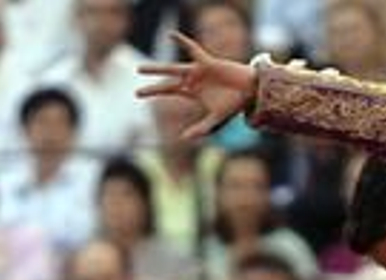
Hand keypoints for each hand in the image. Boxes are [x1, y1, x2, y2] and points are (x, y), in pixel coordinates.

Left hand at [136, 32, 255, 139]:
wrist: (249, 91)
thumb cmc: (233, 106)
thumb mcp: (215, 120)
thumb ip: (200, 129)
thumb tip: (183, 139)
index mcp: (192, 92)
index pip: (168, 90)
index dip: (152, 91)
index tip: (137, 93)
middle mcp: (192, 80)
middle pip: (167, 81)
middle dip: (152, 82)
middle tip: (136, 78)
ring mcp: (199, 71)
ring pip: (174, 69)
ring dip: (158, 69)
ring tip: (140, 69)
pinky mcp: (207, 63)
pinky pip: (193, 50)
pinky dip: (182, 42)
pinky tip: (171, 35)